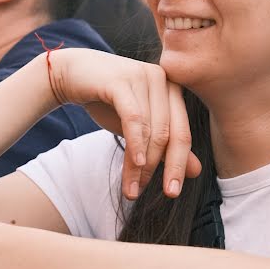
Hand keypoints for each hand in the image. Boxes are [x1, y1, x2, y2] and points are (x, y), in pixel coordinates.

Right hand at [49, 50, 200, 201]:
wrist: (72, 74)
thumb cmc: (108, 101)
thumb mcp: (140, 127)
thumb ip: (166, 145)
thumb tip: (196, 171)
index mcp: (172, 90)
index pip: (182, 134)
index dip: (179, 165)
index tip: (172, 192)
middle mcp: (163, 81)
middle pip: (170, 134)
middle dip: (162, 168)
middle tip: (152, 194)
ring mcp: (143, 77)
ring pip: (151, 131)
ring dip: (141, 166)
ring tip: (132, 189)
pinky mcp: (122, 80)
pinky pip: (134, 118)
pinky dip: (136, 143)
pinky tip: (137, 163)